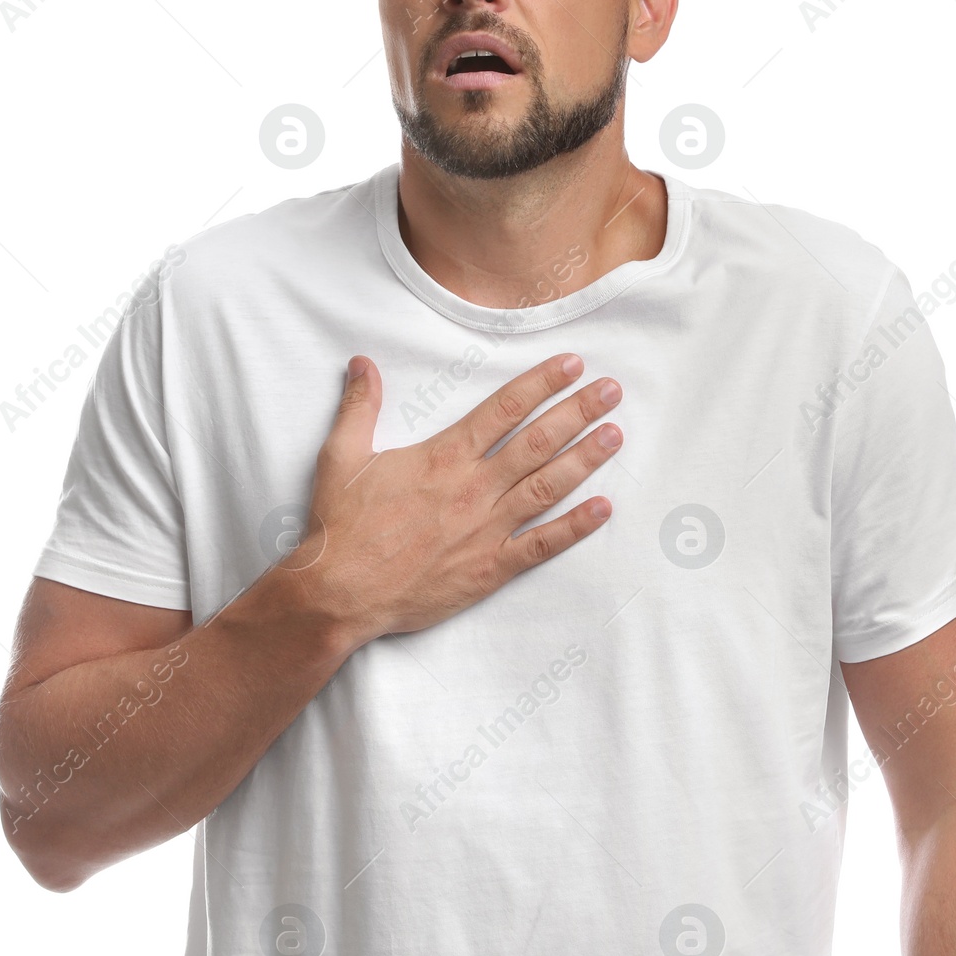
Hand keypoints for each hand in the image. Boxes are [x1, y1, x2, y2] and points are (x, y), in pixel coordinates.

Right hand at [283, 352, 622, 648]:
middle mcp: (472, 488)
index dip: (541, 383)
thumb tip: (361, 363)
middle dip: (578, 412)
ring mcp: (485, 530)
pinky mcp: (489, 568)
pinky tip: (603, 509)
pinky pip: (541, 545)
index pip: (504, 410)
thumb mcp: (342, 456)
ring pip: (547, 486)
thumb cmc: (340, 527)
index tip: (572, 364)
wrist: (340, 593)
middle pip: (537, 441)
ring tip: (615, 435)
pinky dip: (575, 527)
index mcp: (442, 457)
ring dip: (584, 459)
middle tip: (611, 391)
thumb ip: (359, 406)